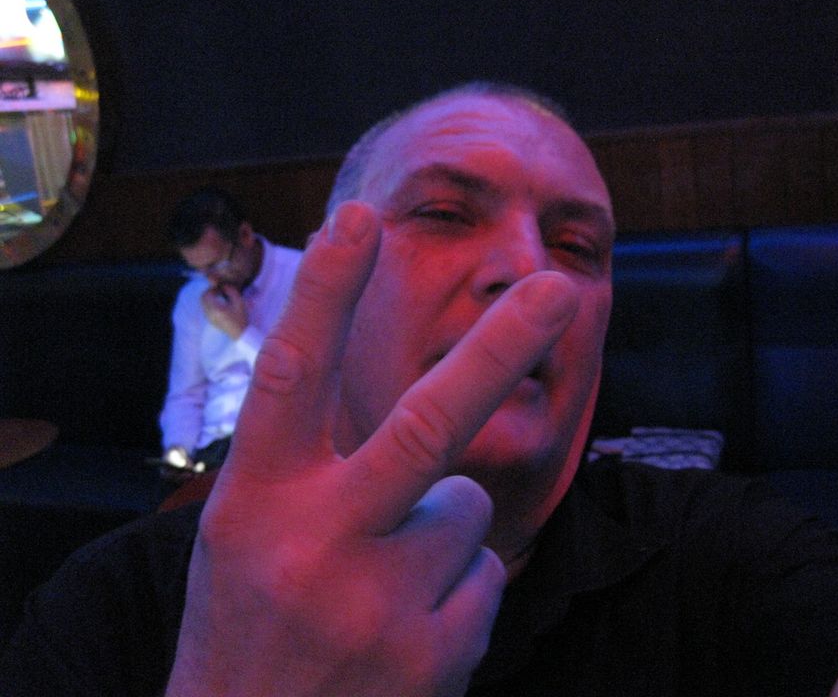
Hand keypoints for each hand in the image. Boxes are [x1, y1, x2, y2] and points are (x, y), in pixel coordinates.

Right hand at [166, 201, 579, 696]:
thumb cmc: (249, 624)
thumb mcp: (246, 534)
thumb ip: (306, 463)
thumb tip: (406, 391)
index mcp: (254, 502)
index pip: (291, 376)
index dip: (326, 293)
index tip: (358, 215)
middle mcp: (316, 543)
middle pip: (429, 422)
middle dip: (502, 346)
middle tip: (561, 288)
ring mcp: (380, 603)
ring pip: (468, 507)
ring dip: (442, 529)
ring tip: (380, 587)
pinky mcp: (436, 653)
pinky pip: (486, 577)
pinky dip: (458, 592)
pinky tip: (403, 637)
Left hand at [201, 284, 246, 338]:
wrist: (240, 333)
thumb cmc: (241, 318)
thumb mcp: (239, 302)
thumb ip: (231, 291)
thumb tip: (224, 286)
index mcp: (215, 308)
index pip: (207, 294)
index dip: (213, 289)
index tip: (221, 288)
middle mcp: (208, 313)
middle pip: (202, 298)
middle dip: (209, 292)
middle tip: (219, 291)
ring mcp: (208, 317)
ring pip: (203, 303)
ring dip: (209, 298)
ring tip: (220, 297)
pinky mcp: (210, 320)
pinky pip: (206, 308)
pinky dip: (210, 304)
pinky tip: (220, 304)